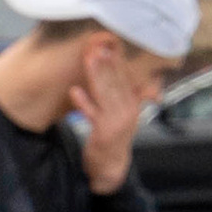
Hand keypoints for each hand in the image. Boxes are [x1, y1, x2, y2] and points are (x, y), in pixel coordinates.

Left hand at [73, 36, 157, 194]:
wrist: (112, 167)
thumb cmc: (114, 137)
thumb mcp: (125, 115)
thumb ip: (128, 95)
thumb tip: (136, 78)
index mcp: (132, 104)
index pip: (125, 78)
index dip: (117, 62)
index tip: (110, 44)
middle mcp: (127, 111)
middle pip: (115, 83)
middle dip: (106, 63)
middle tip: (97, 45)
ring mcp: (116, 122)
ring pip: (105, 94)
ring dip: (96, 76)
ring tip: (89, 59)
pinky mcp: (103, 133)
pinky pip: (92, 114)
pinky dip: (83, 102)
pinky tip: (74, 91)